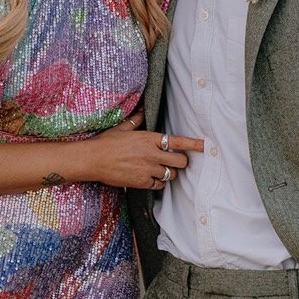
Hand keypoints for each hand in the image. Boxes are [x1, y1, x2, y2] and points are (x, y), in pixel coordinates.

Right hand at [85, 113, 203, 189]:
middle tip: (174, 162)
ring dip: (168, 173)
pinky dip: (158, 183)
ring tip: (158, 170)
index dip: (194, 145)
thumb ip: (135, 121)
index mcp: (149, 139)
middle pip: (180, 162)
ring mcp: (148, 169)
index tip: (206, 146)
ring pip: (171, 175)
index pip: (178, 142)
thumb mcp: (121, 128)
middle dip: (180, 162)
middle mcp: (152, 154)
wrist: (92, 160)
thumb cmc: (105, 143)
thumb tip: (142, 113)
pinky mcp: (142, 182)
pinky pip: (159, 185)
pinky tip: (150, 179)